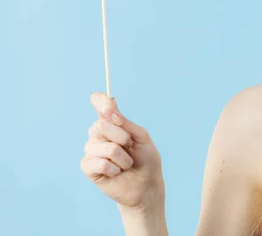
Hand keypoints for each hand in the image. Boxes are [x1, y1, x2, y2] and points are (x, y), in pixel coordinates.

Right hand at [80, 92, 163, 210]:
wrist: (147, 185)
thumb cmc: (146, 160)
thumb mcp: (142, 138)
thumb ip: (126, 124)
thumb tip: (111, 110)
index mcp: (113, 123)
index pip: (99, 103)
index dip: (101, 102)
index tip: (112, 110)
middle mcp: (99, 134)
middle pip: (100, 125)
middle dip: (121, 137)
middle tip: (130, 146)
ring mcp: (92, 150)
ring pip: (103, 147)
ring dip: (122, 158)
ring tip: (126, 164)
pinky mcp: (88, 167)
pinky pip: (99, 163)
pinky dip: (114, 169)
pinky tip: (117, 172)